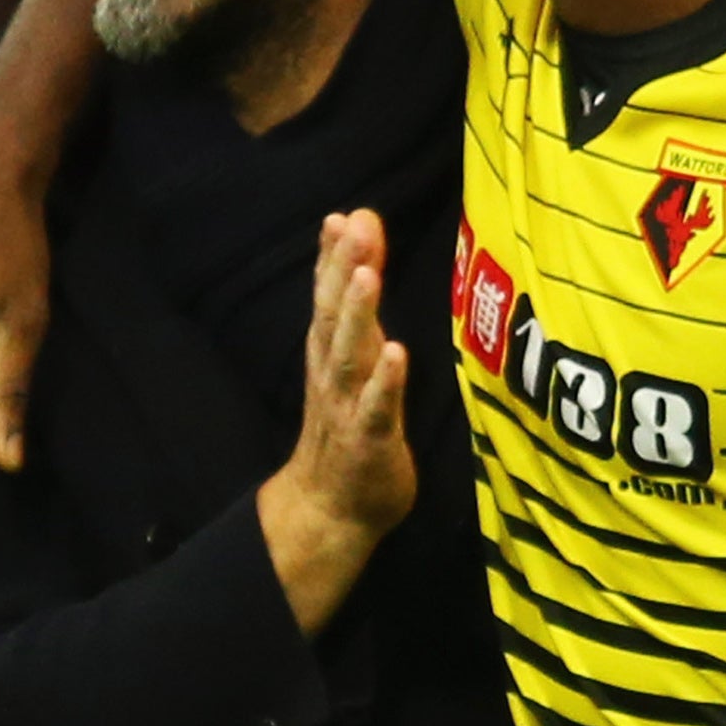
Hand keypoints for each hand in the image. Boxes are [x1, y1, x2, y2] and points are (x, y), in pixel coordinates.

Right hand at [256, 209, 416, 633]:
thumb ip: (356, 309)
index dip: (335, 255)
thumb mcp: (353, 361)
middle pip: (334, 315)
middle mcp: (333, 373)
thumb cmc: (348, 426)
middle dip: (344, 269)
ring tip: (366, 276)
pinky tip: (398, 353)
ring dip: (356, 314)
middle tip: (354, 227)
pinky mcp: (369, 441)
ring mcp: (347, 407)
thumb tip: (358, 249)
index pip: (328, 296)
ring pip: (349, 354)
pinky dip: (385, 381)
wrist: (330, 510)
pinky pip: (377, 408)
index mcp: (329, 352)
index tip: (345, 215)